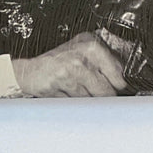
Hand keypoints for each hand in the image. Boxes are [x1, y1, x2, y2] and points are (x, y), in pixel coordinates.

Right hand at [12, 32, 127, 96]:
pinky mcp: (54, 89)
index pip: (116, 73)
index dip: (118, 84)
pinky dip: (73, 105)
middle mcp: (79, 59)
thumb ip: (105, 60)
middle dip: (104, 97)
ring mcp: (66, 75)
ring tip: (79, 91)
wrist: (29, 71)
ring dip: (88, 101)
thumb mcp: (84, 51)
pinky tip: (67, 95)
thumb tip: (124, 75)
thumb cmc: (59, 60)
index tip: (119, 89)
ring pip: (90, 99)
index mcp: (91, 47)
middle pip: (104, 90)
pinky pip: (73, 104)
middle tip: (100, 95)